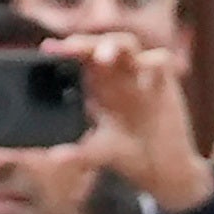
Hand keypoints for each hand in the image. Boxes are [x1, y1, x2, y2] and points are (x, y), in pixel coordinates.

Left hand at [51, 27, 213, 210]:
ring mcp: (140, 76)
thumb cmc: (127, 155)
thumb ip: (78, 153)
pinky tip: (144, 71)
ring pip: (126, 44)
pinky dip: (153, 62)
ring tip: (103, 58)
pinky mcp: (165, 84)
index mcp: (94, 86)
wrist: (162, 170)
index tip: (48, 49)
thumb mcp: (98, 153)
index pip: (77, 58)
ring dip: (114, 45)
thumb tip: (54, 157)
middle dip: (84, 43)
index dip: (63, 50)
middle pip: (98, 44)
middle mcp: (115, 76)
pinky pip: (160, 60)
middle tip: (70, 48)